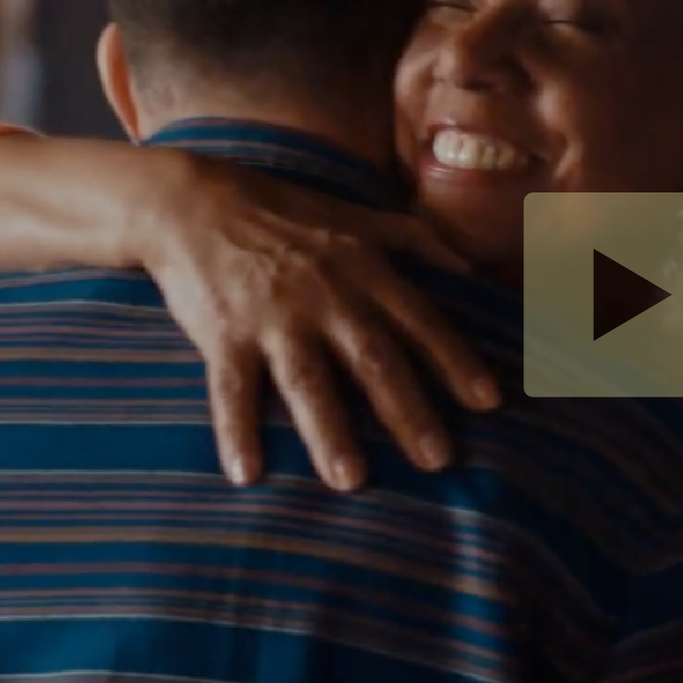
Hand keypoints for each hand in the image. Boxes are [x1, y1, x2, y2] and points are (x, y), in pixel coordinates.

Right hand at [134, 156, 498, 489]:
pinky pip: (232, 390)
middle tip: (439, 461)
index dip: (456, 361)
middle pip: (374, 359)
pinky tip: (247, 475)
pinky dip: (237, 431)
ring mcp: (272, 317)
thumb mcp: (356, 216)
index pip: (420, 320)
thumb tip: (468, 268)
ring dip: (330, 432)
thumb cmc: (283, 212)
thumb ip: (414, 239)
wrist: (193, 200)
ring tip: (352, 481)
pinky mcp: (223, 333)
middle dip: (409, 411)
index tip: (489, 402)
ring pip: (308, 381)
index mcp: (362, 269)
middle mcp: (324, 295)